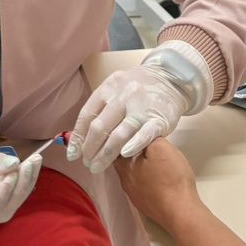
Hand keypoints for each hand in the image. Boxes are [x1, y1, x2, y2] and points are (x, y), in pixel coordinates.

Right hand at [0, 128, 43, 225]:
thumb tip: (13, 165)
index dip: (2, 195)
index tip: (13, 172)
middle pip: (1, 210)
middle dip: (19, 188)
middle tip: (31, 163)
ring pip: (10, 205)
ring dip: (25, 184)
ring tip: (34, 160)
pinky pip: (12, 198)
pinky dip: (23, 182)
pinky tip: (32, 165)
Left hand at [70, 66, 188, 173]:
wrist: (171, 78)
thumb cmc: (138, 88)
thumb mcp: (116, 89)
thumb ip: (99, 109)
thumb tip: (78, 137)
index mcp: (109, 87)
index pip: (87, 115)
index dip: (78, 138)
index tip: (73, 155)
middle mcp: (123, 96)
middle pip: (100, 127)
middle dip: (90, 149)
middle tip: (88, 163)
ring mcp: (142, 107)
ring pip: (119, 135)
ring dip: (105, 155)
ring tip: (98, 167)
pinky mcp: (159, 119)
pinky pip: (144, 135)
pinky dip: (132, 146)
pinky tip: (123, 156)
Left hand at [114, 138, 199, 230]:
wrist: (180, 211)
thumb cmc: (171, 178)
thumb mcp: (162, 148)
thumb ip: (148, 137)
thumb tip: (142, 135)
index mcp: (124, 166)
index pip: (115, 147)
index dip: (123, 137)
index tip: (130, 129)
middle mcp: (124, 181)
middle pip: (121, 161)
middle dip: (129, 150)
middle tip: (141, 140)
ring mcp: (133, 194)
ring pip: (130, 174)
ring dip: (137, 165)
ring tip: (148, 157)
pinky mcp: (143, 204)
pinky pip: (140, 185)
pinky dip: (144, 178)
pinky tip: (155, 176)